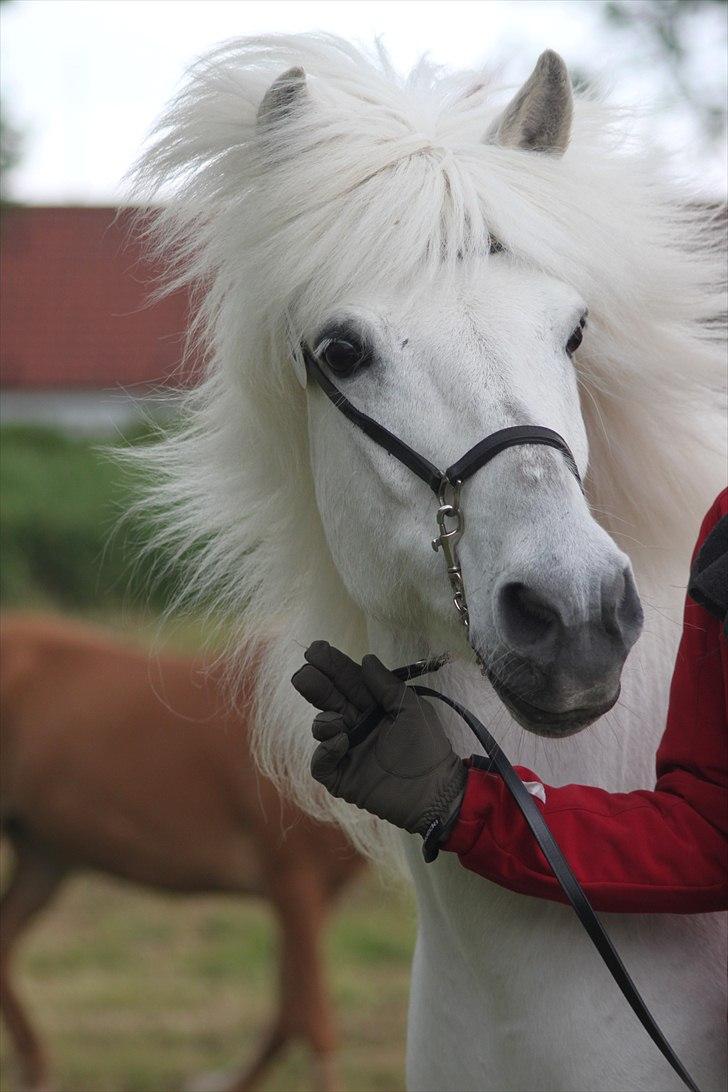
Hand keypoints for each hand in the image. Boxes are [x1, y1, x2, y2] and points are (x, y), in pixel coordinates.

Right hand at [291, 641, 466, 840]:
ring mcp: (347, 751)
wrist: (435, 792)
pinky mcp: (342, 777)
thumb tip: (366, 659)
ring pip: (322, 728)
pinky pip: (321, 763)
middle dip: (315, 684)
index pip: (348, 681)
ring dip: (323, 721)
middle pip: (329, 700)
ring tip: (337, 722)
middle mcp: (357, 725)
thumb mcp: (413, 709)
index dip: (332, 665)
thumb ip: (388, 686)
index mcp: (374, 707)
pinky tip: (339, 743)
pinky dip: (324, 752)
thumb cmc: (428, 748)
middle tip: (304, 674)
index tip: (316, 650)